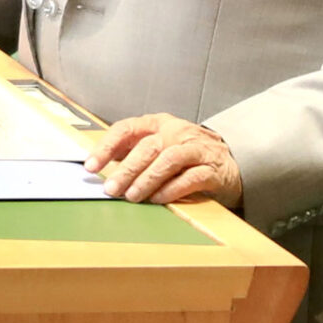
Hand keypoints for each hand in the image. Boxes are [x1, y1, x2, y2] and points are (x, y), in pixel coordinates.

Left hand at [85, 113, 242, 206]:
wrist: (231, 162)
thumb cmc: (188, 154)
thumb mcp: (160, 145)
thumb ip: (133, 150)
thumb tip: (102, 161)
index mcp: (159, 123)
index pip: (127, 128)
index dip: (106, 146)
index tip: (91, 165)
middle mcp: (177, 131)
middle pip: (148, 147)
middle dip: (126, 169)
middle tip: (111, 189)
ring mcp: (196, 148)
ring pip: (169, 160)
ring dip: (147, 180)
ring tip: (133, 197)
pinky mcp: (212, 168)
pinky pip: (190, 178)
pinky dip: (172, 189)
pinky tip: (158, 199)